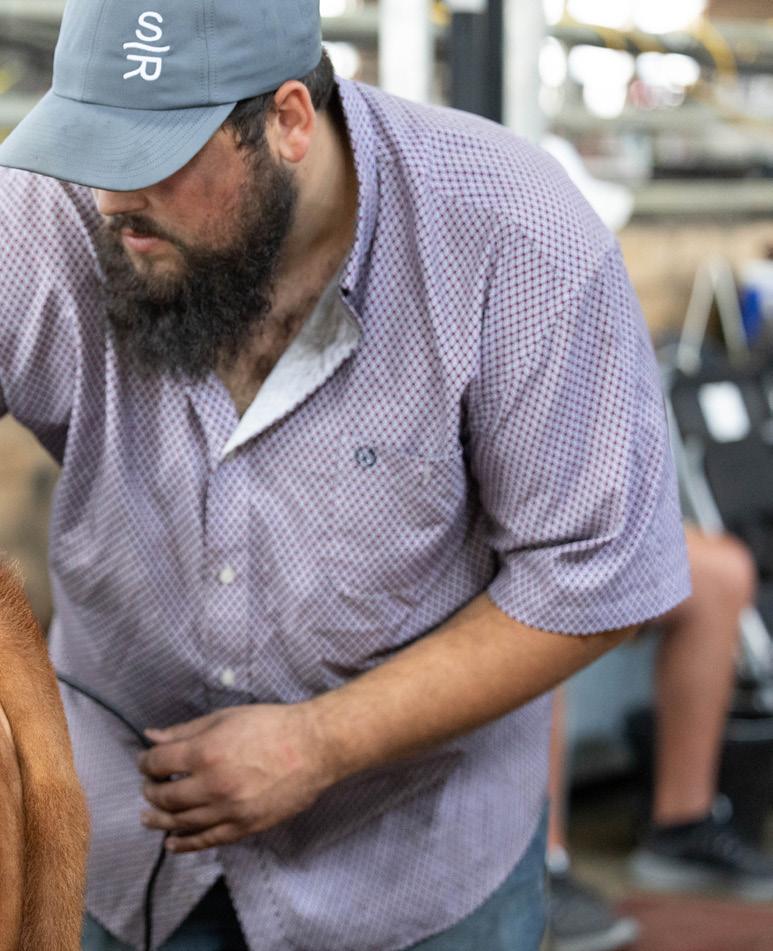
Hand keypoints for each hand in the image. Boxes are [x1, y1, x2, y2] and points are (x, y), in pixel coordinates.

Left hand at [137, 703, 332, 853]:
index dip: (146, 762)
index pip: (158, 763)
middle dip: (151, 791)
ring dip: (160, 819)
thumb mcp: (226, 717)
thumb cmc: (271, 725)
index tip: (147, 762)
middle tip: (149, 786)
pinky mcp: (244, 827)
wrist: (312, 747)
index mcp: (205, 752)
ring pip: (180, 822)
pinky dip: (184, 844)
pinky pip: (206, 840)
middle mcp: (211, 785)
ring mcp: (227, 810)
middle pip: (165, 796)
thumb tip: (152, 736)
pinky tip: (171, 842)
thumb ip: (186, 730)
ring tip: (148, 817)